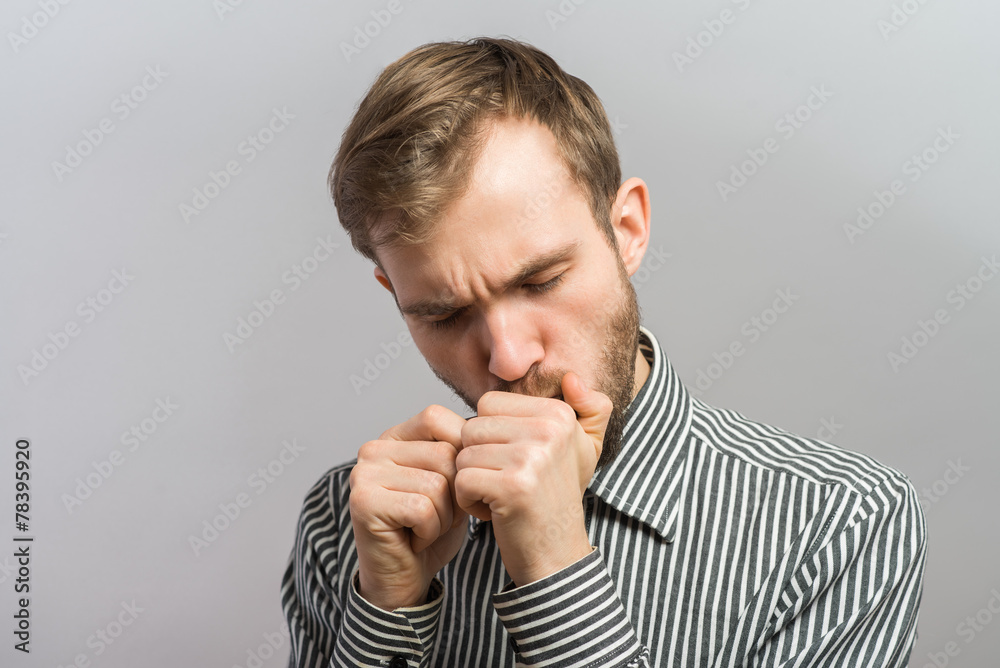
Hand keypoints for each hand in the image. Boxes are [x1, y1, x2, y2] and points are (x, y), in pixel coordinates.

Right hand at [349, 404, 468, 609]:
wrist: (404, 579)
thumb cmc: (429, 529)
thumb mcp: (452, 483)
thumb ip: (459, 453)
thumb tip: (481, 431)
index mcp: (394, 437)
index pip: (437, 418)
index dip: (460, 454)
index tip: (454, 488)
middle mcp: (373, 449)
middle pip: (444, 454)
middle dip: (455, 494)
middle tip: (436, 516)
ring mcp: (364, 474)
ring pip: (437, 483)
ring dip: (443, 516)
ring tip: (424, 527)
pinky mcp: (364, 503)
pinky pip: (422, 508)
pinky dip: (429, 531)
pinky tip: (414, 539)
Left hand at [455, 371, 612, 586]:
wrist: (557, 554)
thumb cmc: (558, 498)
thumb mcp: (585, 448)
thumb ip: (589, 408)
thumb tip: (572, 377)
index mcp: (559, 414)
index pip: (488, 404)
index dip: (491, 436)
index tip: (516, 462)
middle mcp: (549, 431)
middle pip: (472, 427)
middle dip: (478, 459)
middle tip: (506, 483)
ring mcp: (532, 457)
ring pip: (464, 454)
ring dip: (473, 481)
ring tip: (502, 497)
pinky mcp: (513, 486)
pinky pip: (462, 480)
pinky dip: (469, 502)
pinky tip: (495, 512)